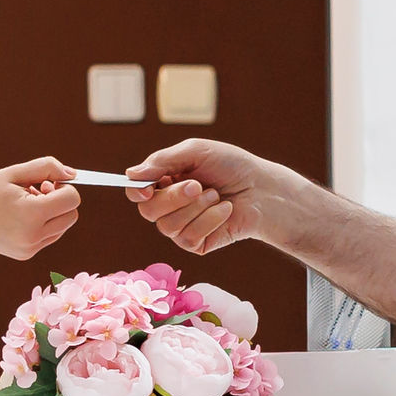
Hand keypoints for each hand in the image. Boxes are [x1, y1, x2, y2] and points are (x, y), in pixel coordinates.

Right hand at [0, 157, 78, 259]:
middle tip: (37, 191)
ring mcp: (30, 248)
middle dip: (60, 200)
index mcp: (32, 214)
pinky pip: (50, 236)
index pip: (72, 199)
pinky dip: (44, 225)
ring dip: (53, 213)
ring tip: (26, 204)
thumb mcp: (14, 173)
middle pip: (72, 215)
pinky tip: (22, 217)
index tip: (45, 183)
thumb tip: (73, 174)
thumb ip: (47, 168)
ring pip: (63, 226)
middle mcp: (34, 236)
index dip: (63, 187)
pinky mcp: (26, 254)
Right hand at [130, 138, 291, 254]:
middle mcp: (169, 206)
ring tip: (217, 194)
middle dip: (174, 197)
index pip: (136, 191)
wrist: (264, 189)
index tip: (147, 188)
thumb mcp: (197, 152)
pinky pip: (188, 237)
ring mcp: (181, 227)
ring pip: (167, 226)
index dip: (137, 191)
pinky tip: (225, 210)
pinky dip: (210, 220)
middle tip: (198, 185)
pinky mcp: (196, 244)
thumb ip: (163, 161)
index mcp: (164, 182)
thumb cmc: (232, 166)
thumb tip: (131, 174)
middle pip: (148, 210)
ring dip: (196, 207)